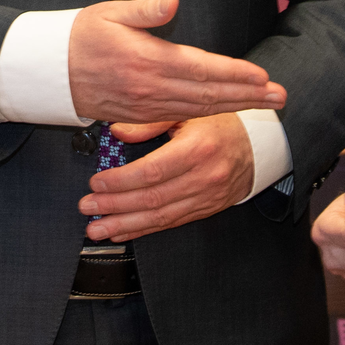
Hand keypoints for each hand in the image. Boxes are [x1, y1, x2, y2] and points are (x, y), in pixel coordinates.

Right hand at [68, 0, 284, 124]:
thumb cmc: (79, 36)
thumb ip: (145, 10)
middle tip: (281, 97)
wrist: (48, 73)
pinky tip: (227, 110)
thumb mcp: (109, 14)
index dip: (235, 74)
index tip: (263, 76)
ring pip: (199, 109)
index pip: (202, 69)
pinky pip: (182, 116)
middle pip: (209, 94)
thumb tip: (174, 1)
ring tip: (265, 104)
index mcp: (147, 61)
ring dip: (235, 107)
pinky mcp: (140, 116)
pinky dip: (209, 114)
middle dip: (248, 96)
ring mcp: (146, 106)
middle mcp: (151, 89)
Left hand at [77, 113, 256, 241]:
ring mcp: (205, 198)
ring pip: (159, 217)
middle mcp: (203, 177)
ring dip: (124, 225)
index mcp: (197, 149)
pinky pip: (170, 223)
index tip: (96, 183)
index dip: (121, 181)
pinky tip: (123, 232)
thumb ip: (151, 121)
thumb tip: (118, 131)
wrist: (256, 147)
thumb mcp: (188, 112)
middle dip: (114, 206)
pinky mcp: (204, 210)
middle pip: (152, 198)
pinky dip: (144, 230)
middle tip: (88, 207)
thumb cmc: (221, 125)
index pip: (153, 171)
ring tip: (98, 228)